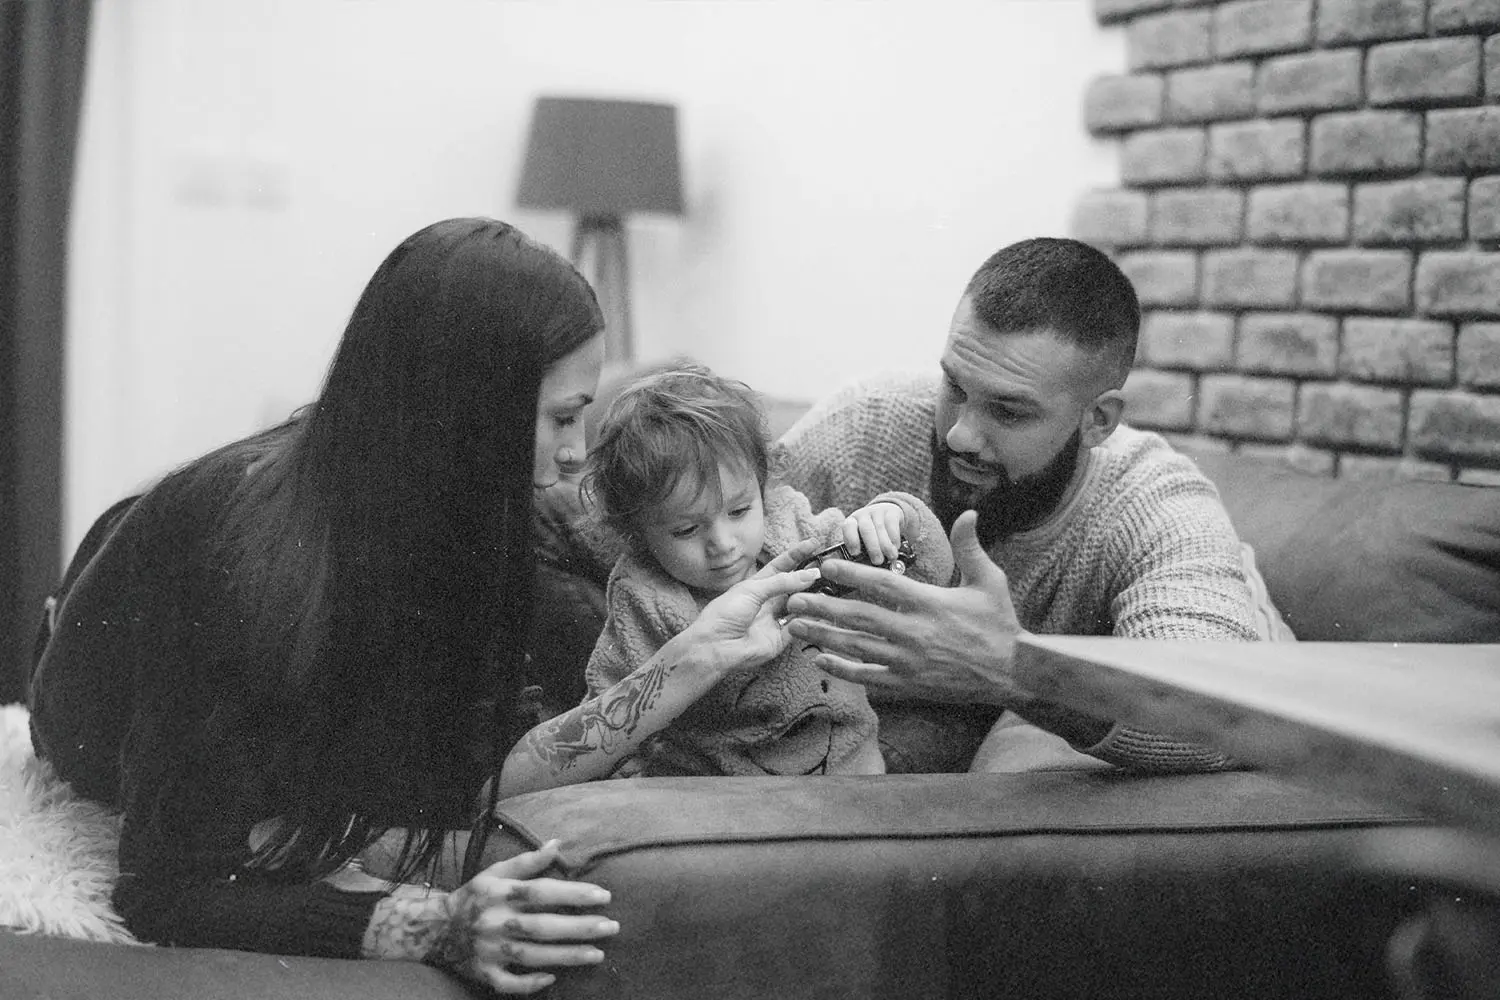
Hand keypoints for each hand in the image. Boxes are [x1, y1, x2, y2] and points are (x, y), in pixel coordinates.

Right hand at [435, 840, 617, 993]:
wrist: (434, 929)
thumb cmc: (474, 897)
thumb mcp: (496, 873)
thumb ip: (527, 861)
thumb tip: (557, 843)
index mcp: (500, 893)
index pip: (542, 892)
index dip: (573, 893)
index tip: (603, 895)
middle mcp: (496, 921)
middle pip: (543, 926)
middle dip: (579, 927)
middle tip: (612, 927)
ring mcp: (490, 950)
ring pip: (532, 955)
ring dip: (566, 955)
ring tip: (597, 954)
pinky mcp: (484, 973)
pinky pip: (508, 982)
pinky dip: (529, 982)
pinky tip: (551, 979)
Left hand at [674, 538, 822, 677]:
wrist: (715, 646)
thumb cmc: (725, 614)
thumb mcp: (752, 590)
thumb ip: (781, 582)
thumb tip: (809, 574)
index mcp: (757, 586)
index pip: (781, 566)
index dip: (797, 555)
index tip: (813, 543)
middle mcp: (768, 601)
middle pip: (793, 585)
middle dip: (808, 576)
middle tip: (827, 568)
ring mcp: (775, 620)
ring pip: (800, 605)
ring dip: (811, 596)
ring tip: (827, 586)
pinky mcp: (781, 639)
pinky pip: (800, 627)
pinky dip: (810, 618)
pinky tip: (821, 609)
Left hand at [783, 510, 1025, 703]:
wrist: (1013, 674)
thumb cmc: (999, 624)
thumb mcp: (990, 581)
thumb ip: (971, 547)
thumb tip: (968, 512)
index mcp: (930, 604)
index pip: (882, 585)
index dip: (852, 573)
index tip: (825, 564)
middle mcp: (914, 633)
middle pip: (859, 617)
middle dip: (823, 606)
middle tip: (792, 598)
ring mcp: (909, 661)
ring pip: (856, 647)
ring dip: (822, 635)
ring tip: (794, 625)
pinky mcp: (908, 683)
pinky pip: (868, 676)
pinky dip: (843, 669)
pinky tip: (820, 660)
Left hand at [841, 501, 903, 564]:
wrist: (887, 514)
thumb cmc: (871, 534)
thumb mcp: (862, 539)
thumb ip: (860, 551)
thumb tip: (861, 571)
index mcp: (851, 522)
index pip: (848, 527)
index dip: (851, 540)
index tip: (856, 554)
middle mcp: (862, 515)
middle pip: (866, 529)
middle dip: (872, 547)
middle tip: (878, 561)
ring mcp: (876, 512)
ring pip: (880, 528)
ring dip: (885, 545)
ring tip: (890, 557)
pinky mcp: (891, 512)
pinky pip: (892, 524)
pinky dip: (894, 538)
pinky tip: (896, 547)